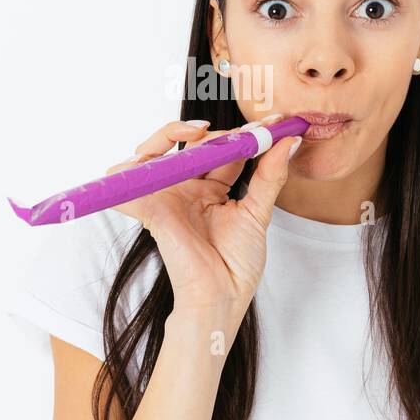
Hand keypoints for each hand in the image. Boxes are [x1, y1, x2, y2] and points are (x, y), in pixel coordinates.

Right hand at [102, 113, 299, 320]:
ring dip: (172, 131)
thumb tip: (290, 141)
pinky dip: (131, 167)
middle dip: (218, 131)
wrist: (223, 296)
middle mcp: (186, 187)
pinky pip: (129, 181)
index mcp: (210, 188)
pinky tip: (157, 153)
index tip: (276, 122)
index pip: (223, 148)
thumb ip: (271, 175)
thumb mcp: (259, 212)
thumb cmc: (237, 264)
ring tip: (200, 132)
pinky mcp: (150, 208)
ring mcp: (166, 196)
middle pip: (190, 142)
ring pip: (154, 149)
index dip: (246, 132)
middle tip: (250, 132)